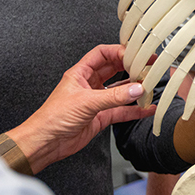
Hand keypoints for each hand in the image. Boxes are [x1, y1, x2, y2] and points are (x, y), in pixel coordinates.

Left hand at [7, 44, 155, 172]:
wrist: (45, 143)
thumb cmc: (53, 118)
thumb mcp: (86, 102)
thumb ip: (114, 97)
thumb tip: (135, 89)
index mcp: (80, 73)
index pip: (103, 54)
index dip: (119, 52)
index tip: (135, 55)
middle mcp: (89, 85)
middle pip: (114, 70)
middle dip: (131, 68)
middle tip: (147, 66)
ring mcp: (96, 101)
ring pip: (120, 90)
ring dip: (134, 89)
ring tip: (149, 87)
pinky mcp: (100, 117)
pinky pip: (121, 110)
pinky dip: (134, 110)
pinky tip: (145, 109)